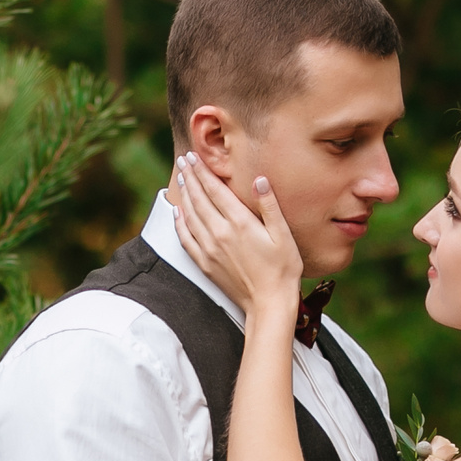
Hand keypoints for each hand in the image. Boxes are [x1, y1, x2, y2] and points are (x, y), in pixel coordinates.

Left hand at [170, 152, 304, 320]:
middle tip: (183, 161)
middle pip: (199, 199)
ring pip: (190, 216)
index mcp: (240, 223)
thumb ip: (269, 206)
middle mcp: (220, 233)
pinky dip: (179, 223)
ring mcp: (209, 249)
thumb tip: (259, 180)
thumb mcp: (283, 235)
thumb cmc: (282, 270)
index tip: (194, 157)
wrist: (269, 304)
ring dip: (184, 195)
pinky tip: (178, 213)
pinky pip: (186, 239)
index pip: (215, 190)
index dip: (203, 171)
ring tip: (182, 178)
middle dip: (190, 177)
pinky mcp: (205, 264)